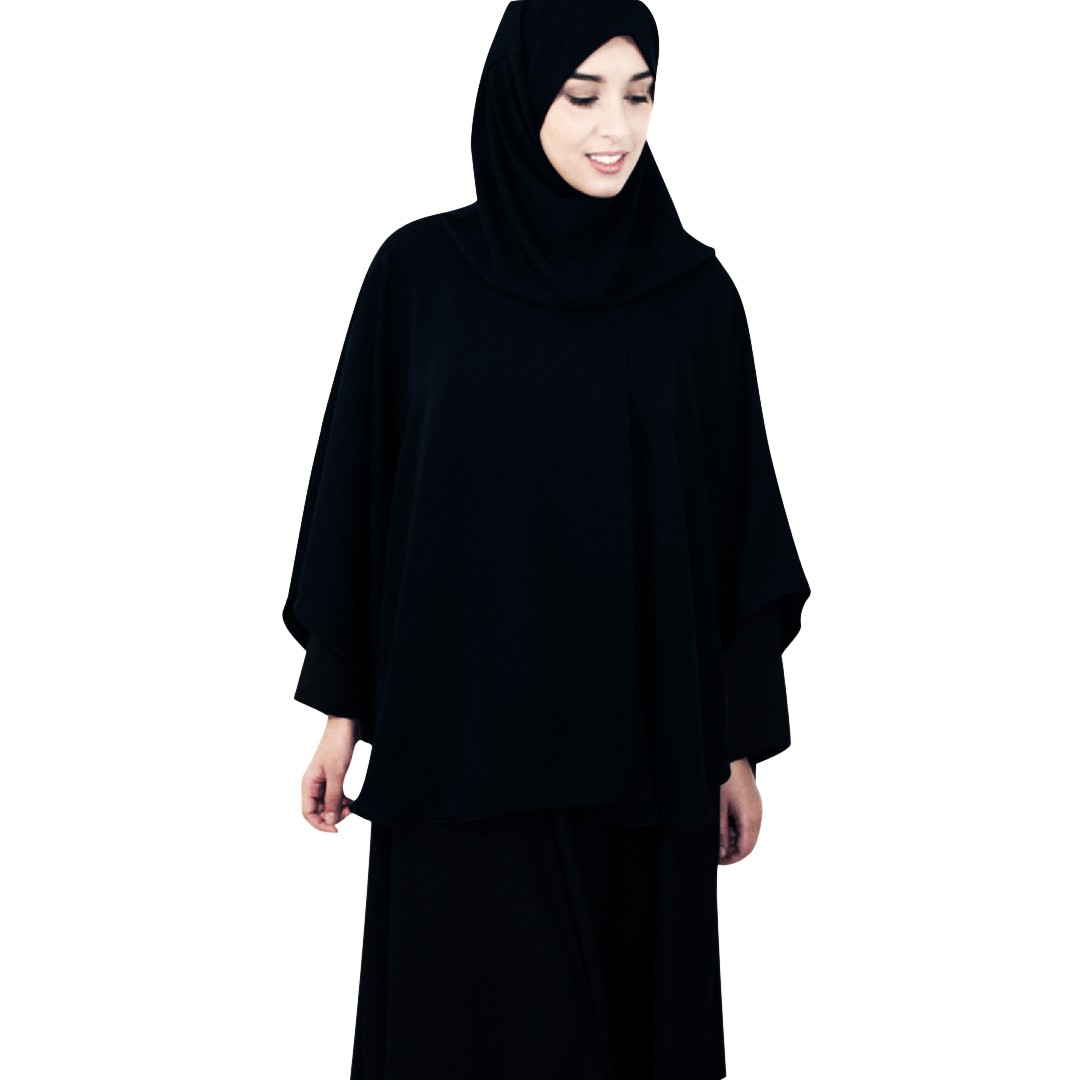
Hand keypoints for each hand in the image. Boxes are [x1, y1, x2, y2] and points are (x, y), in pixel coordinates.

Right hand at [301, 716, 359, 831]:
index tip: (336, 829)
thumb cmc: (338, 744)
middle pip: (318, 810)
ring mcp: (323, 780)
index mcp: (308, 783)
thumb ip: (333, 798)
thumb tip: (331, 821)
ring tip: (352, 807)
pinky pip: (335, 795)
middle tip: (349, 813)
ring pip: (328, 804)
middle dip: (332, 816)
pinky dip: (343, 801)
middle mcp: (313, 784)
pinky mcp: (333, 775)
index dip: (320, 824)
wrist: (346, 723)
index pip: (307, 813)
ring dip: (339, 809)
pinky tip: (353, 801)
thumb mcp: (337, 774)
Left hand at [718, 758, 761, 864]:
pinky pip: (746, 820)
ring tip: (715, 833)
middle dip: (731, 849)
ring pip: (747, 832)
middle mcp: (758, 814)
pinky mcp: (752, 800)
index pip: (745, 850)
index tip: (716, 860)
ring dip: (732, 837)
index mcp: (751, 818)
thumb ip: (720, 834)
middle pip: (748, 843)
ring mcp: (756, 807)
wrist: (731, 754)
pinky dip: (735, 826)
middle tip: (713, 849)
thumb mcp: (718, 809)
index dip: (731, 859)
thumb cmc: (724, 779)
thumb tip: (722, 853)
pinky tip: (721, 820)